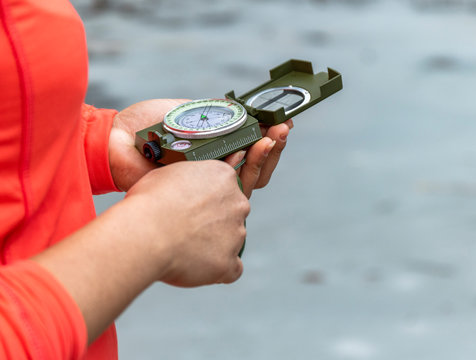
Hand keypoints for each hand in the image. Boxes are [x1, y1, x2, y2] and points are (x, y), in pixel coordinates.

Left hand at [110, 99, 292, 195]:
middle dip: (272, 149)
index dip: (268, 140)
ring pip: (247, 182)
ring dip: (264, 158)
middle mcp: (213, 174)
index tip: (283, 122)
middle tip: (283, 129)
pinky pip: (225, 189)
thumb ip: (215, 114)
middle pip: (254, 170)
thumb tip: (242, 108)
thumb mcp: (188, 112)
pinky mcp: (195, 199)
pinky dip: (242, 169)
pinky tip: (252, 148)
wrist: (118, 141)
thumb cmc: (147, 127)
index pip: (249, 153)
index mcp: (213, 154)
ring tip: (273, 137)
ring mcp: (205, 189)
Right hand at [125, 160, 248, 285]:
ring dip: (213, 246)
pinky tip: (194, 267)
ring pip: (231, 242)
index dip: (205, 200)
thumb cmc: (149, 202)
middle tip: (185, 229)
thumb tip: (185, 188)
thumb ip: (188, 179)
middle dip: (214, 223)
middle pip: (232, 214)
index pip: (225, 188)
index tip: (189, 207)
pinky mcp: (229, 262)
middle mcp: (238, 204)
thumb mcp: (168, 174)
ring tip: (182, 249)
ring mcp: (237, 234)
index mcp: (224, 177)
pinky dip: (216, 271)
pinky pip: (231, 269)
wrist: (145, 234)